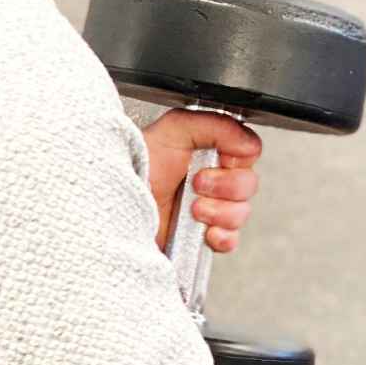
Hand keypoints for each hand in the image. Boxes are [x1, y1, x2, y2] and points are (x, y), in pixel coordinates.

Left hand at [141, 111, 261, 254]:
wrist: (116, 207)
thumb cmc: (137, 166)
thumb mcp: (173, 129)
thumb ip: (216, 124)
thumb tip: (248, 143)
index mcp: (208, 150)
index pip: (248, 152)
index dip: (235, 159)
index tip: (215, 160)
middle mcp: (211, 178)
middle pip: (249, 183)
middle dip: (224, 186)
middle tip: (196, 185)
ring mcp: (209, 209)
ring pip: (242, 212)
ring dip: (219, 212)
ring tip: (192, 209)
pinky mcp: (202, 236)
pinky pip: (232, 240)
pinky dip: (221, 237)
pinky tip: (203, 231)